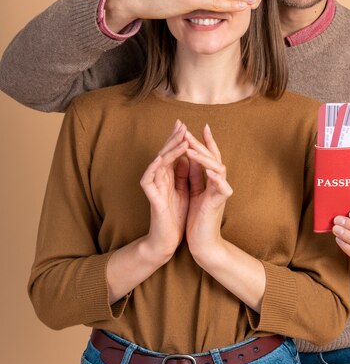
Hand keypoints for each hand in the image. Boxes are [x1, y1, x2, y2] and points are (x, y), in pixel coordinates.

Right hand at [140, 120, 189, 260]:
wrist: (167, 240)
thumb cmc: (175, 216)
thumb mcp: (184, 191)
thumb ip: (184, 175)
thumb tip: (187, 158)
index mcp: (168, 176)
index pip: (172, 153)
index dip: (177, 139)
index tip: (185, 125)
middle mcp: (159, 178)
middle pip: (164, 153)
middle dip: (173, 138)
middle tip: (181, 124)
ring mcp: (154, 186)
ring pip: (158, 162)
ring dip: (169, 150)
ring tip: (181, 138)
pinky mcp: (151, 197)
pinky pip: (149, 179)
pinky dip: (154, 167)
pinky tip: (161, 158)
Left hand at [184, 125, 232, 259]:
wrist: (204, 244)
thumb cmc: (198, 220)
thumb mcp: (194, 193)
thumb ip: (194, 177)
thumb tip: (189, 159)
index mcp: (211, 181)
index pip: (210, 156)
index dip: (206, 141)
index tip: (201, 126)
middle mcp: (219, 183)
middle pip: (214, 157)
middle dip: (200, 144)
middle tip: (188, 132)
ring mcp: (221, 193)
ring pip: (218, 168)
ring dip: (204, 158)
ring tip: (191, 149)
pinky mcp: (219, 203)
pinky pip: (222, 187)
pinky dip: (215, 178)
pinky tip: (208, 170)